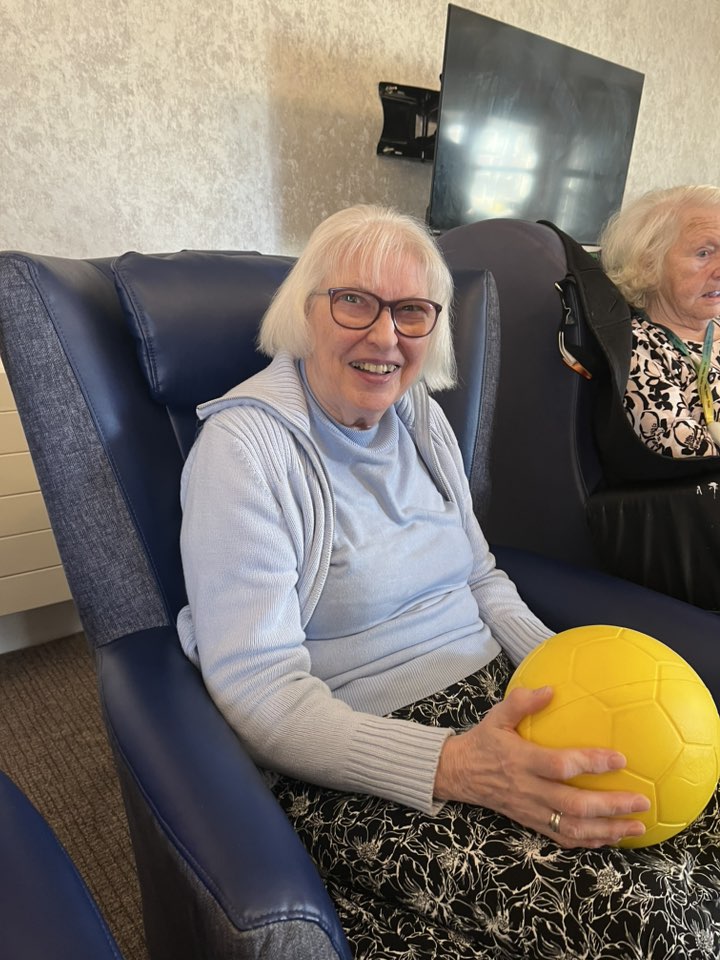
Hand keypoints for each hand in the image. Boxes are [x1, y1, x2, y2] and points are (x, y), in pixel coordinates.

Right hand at [433, 685, 649, 848]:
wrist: (459, 774)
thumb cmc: (483, 742)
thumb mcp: (496, 716)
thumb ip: (522, 702)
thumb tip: (551, 689)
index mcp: (522, 761)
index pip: (560, 766)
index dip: (591, 764)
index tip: (620, 759)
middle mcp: (530, 790)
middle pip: (575, 805)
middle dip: (611, 806)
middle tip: (642, 801)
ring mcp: (532, 811)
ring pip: (574, 828)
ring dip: (608, 829)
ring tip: (637, 826)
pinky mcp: (532, 824)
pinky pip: (564, 838)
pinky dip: (590, 841)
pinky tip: (612, 837)